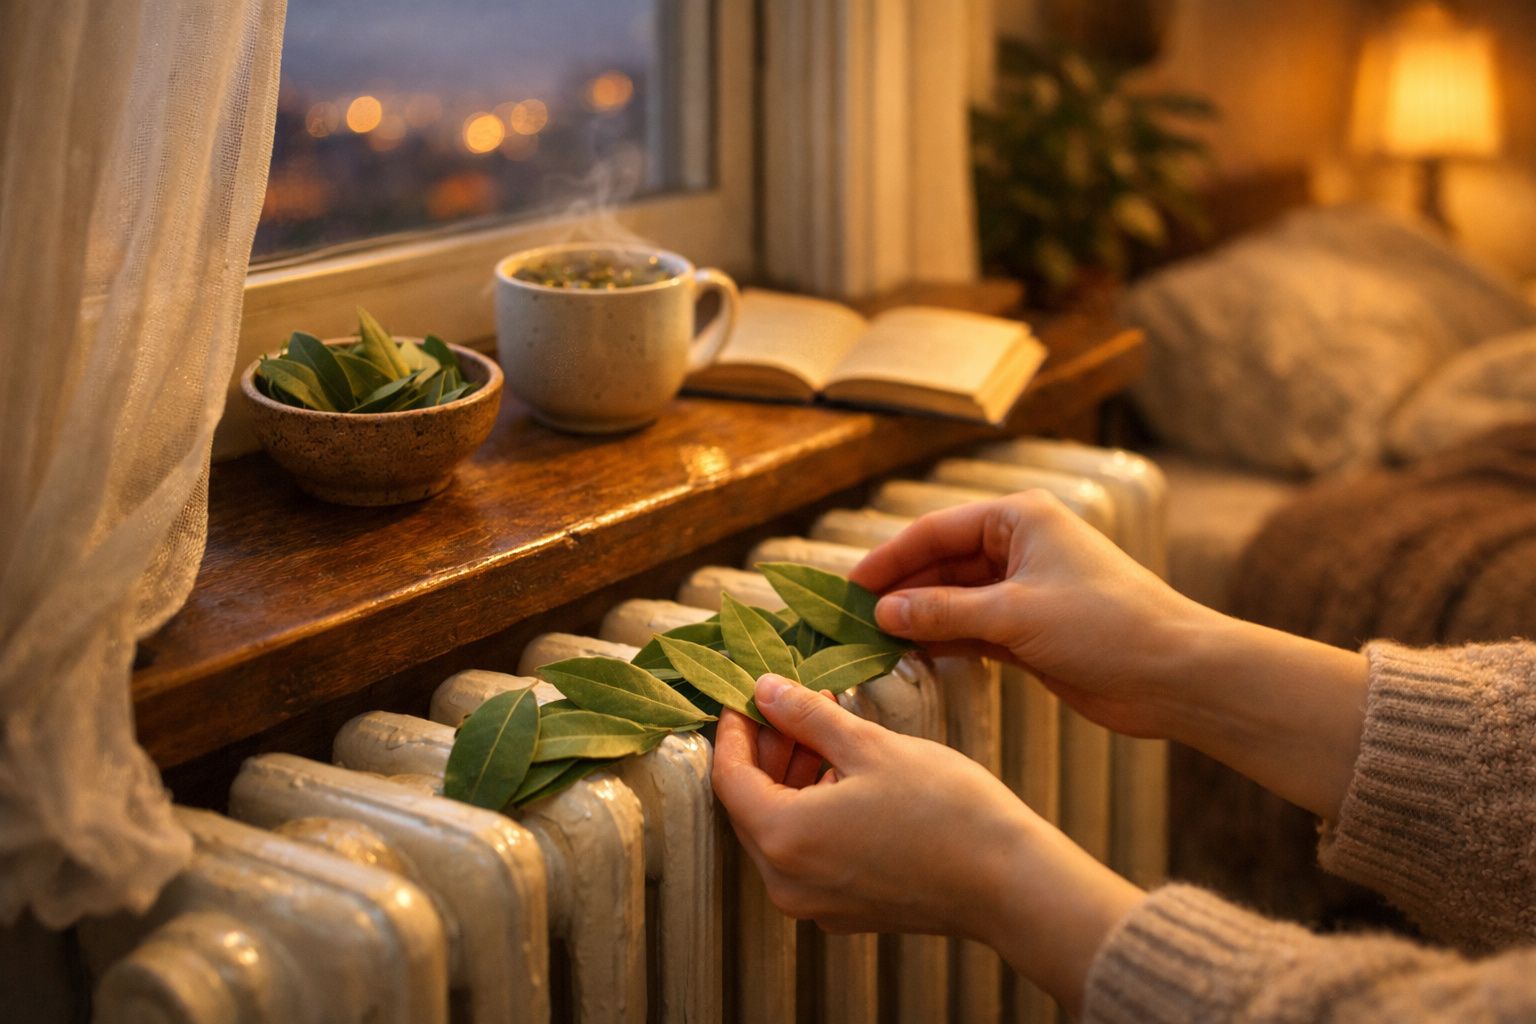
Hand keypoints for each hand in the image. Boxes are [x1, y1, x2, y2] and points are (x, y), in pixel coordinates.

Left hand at [712, 674, 1143, 1014]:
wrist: (1009, 881)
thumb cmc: (945, 809)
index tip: (745, 696)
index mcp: (783, 838)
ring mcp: (815, 904)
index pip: (729, 777)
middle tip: (791, 705)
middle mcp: (786, 882)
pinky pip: (807, 855)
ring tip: (823, 730)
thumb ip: (807, 717)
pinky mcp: (844, 911)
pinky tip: (843, 775)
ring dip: (790, 779)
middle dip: (765, 751)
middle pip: (750, 806)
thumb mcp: (869, 746)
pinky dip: (812, 812)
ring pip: (779, 831)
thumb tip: (765, 690)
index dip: (734, 730)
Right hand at [850, 489, 1216, 736]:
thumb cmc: (1105, 625)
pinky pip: (972, 628)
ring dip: (918, 618)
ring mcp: (1025, 589)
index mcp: (1020, 518)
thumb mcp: (1015, 615)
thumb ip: (944, 612)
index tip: (849, 586)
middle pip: (942, 564)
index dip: (889, 558)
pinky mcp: (1031, 630)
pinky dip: (943, 640)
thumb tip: (883, 611)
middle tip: (851, 619)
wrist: (1174, 674)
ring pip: (954, 599)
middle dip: (899, 591)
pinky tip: (910, 654)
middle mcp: (1020, 546)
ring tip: (871, 641)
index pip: (937, 530)